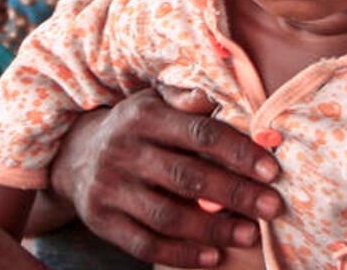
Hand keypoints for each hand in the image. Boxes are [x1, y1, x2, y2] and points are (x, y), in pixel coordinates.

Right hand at [48, 89, 283, 267]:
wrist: (73, 156)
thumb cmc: (134, 128)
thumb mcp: (155, 102)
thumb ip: (190, 100)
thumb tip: (235, 94)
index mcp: (144, 116)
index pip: (199, 134)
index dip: (238, 152)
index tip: (272, 171)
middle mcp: (123, 151)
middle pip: (188, 177)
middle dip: (236, 193)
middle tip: (273, 206)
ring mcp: (109, 188)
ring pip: (168, 216)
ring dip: (214, 228)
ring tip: (251, 233)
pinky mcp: (101, 220)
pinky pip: (145, 245)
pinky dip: (181, 255)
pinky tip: (213, 257)